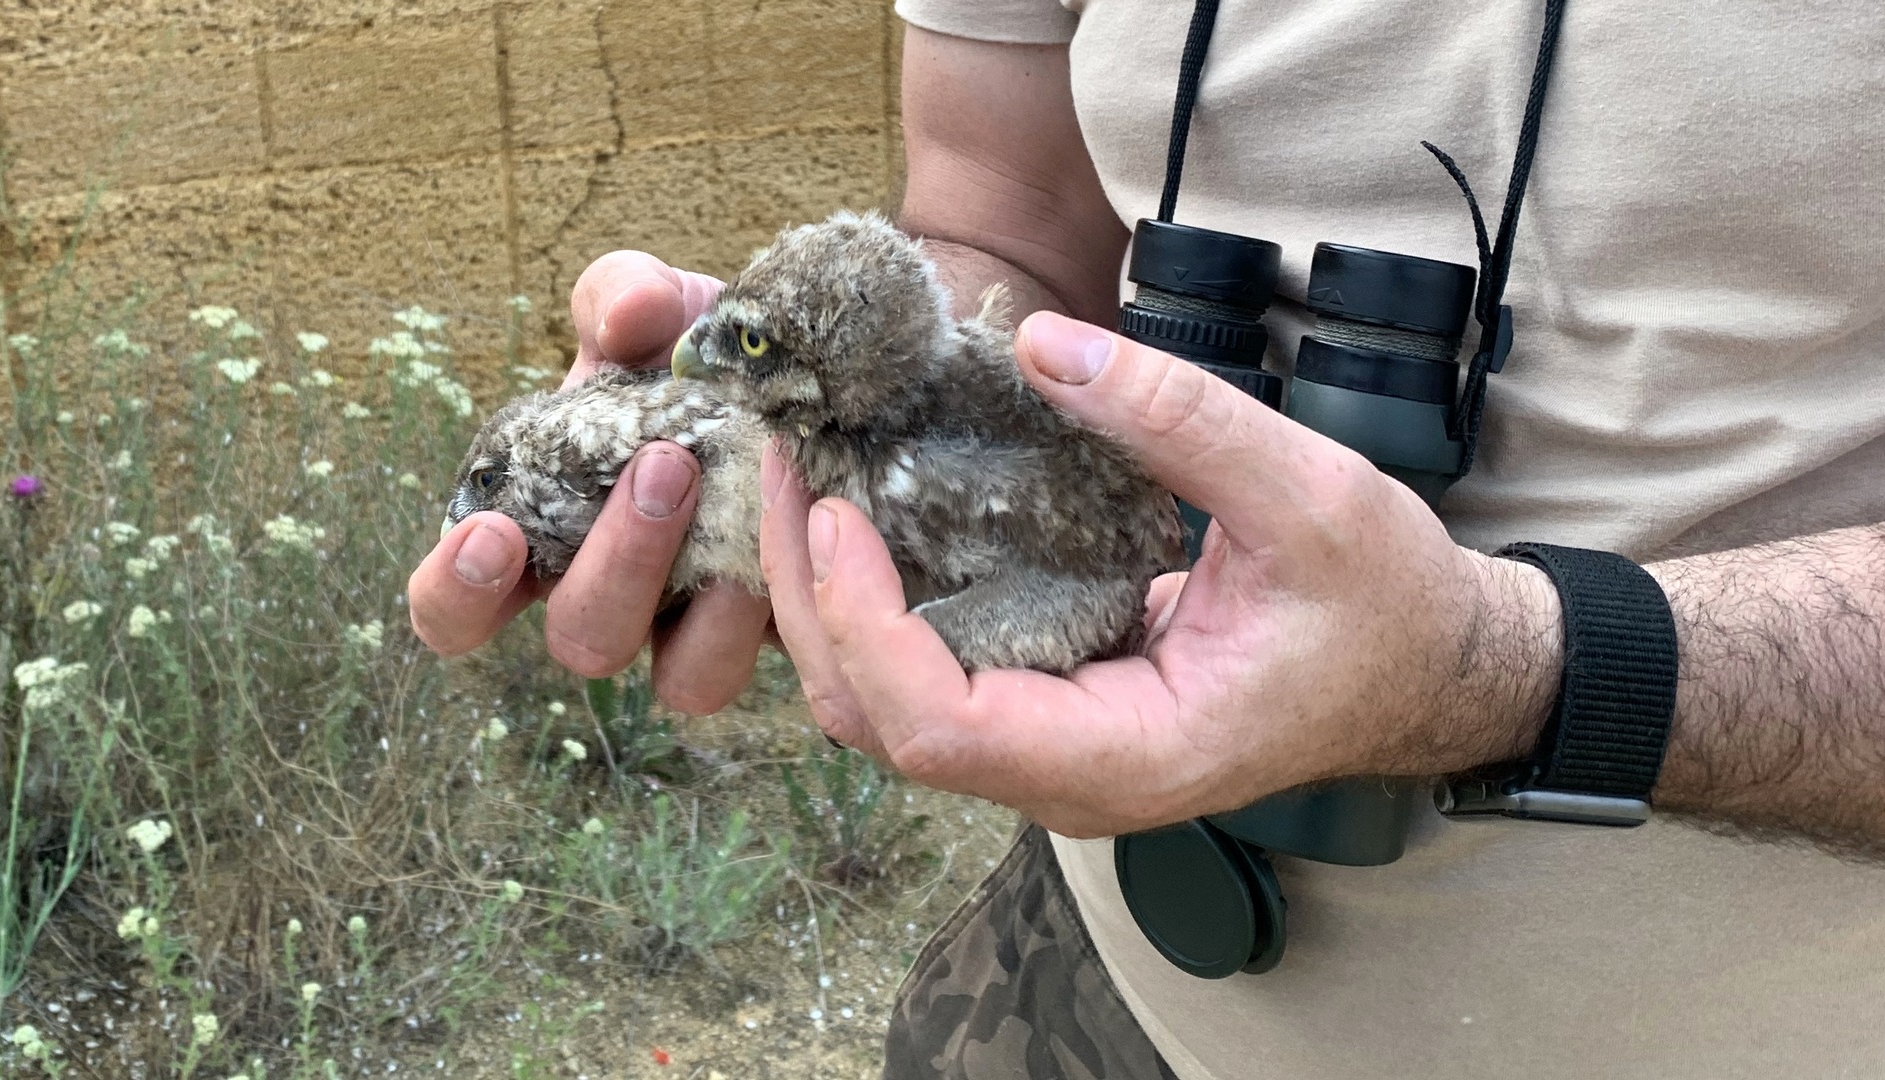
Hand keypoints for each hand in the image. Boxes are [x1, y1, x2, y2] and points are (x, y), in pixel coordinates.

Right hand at [408, 253, 772, 713]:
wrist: (809, 379)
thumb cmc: (698, 354)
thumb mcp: (657, 308)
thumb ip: (622, 297)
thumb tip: (624, 322)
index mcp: (544, 532)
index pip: (458, 610)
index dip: (457, 593)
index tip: (492, 532)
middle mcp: (613, 597)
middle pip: (582, 640)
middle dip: (619, 562)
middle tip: (665, 466)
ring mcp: (700, 629)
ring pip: (681, 680)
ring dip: (706, 606)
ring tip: (743, 501)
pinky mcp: (781, 633)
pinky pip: (783, 658)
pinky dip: (783, 605)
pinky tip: (801, 525)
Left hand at [759, 311, 1563, 837]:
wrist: (1427, 669)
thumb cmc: (1383, 603)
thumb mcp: (1306, 493)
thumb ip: (1177, 418)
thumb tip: (1040, 342)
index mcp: (1130, 757)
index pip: (941, 731)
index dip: (864, 628)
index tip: (833, 512)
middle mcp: (1067, 776)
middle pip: (880, 721)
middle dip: (810, 600)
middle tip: (780, 466)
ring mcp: (1049, 751)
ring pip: (886, 707)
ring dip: (827, 600)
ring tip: (798, 477)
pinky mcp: (1046, 709)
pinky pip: (927, 674)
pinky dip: (877, 599)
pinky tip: (862, 509)